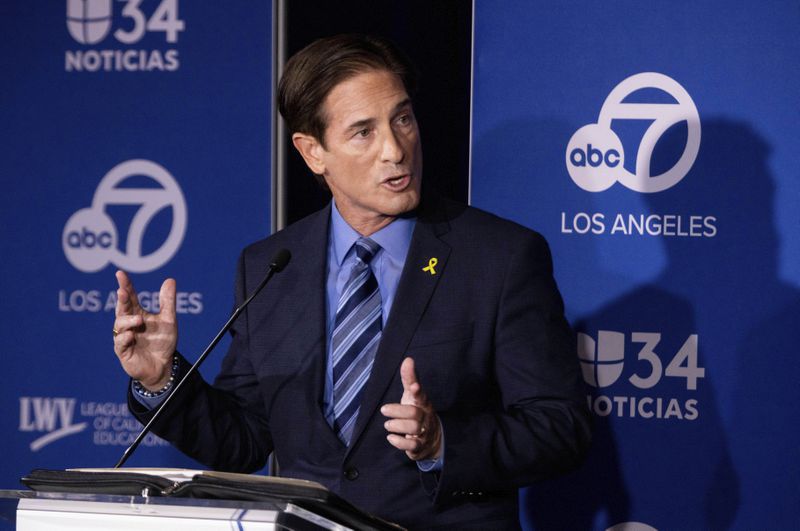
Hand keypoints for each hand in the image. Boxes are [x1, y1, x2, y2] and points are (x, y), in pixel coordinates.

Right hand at [113, 270, 177, 389]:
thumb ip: (167, 301)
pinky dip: (124, 338)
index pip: (129, 297)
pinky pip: (119, 343)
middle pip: (121, 308)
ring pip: (119, 325)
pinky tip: (131, 335)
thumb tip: (170, 280)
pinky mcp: (123, 351)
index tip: (120, 274)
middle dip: (121, 299)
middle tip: (123, 291)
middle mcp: (128, 324)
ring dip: (127, 321)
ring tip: (138, 320)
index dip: (125, 285)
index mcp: (137, 313)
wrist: (163, 365)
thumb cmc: (162, 341)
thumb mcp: (168, 320)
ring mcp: (124, 337)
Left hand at [381, 357, 441, 460]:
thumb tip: (408, 359)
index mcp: (423, 403)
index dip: (417, 391)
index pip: (421, 396)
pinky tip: (391, 437)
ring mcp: (424, 432)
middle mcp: (425, 417)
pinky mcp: (419, 447)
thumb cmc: (418, 411)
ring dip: (397, 426)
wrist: (433, 438)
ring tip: (388, 424)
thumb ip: (409, 378)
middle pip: (415, 413)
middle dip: (398, 411)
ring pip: (413, 429)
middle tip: (384, 409)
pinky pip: (412, 446)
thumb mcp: (413, 395)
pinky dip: (399, 442)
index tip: (414, 386)